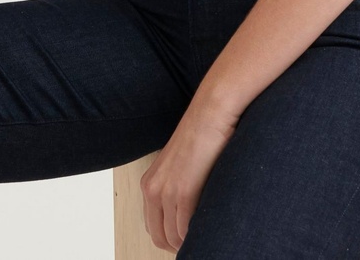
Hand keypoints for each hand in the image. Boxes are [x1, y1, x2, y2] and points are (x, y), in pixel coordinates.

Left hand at [140, 99, 239, 252]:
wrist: (210, 113)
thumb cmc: (201, 136)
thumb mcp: (179, 168)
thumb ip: (176, 192)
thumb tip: (187, 218)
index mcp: (149, 183)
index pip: (154, 228)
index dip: (171, 240)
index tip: (187, 240)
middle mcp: (152, 188)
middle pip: (160, 237)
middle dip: (179, 245)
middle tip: (197, 242)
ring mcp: (166, 191)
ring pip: (175, 237)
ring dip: (190, 242)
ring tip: (207, 234)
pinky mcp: (184, 191)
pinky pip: (187, 229)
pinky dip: (199, 234)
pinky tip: (210, 227)